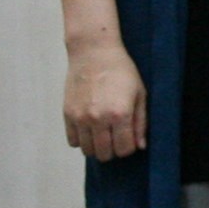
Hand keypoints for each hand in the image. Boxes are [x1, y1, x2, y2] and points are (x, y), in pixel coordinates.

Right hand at [62, 37, 147, 163]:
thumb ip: (141, 122)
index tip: (129, 140)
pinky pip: (73, 141)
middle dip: (113, 150)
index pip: (124, 149)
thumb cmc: (122, 71)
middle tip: (117, 138)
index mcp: (120, 114)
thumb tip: (140, 146)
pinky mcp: (67, 114)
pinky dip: (82, 140)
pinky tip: (90, 130)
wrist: (94, 53)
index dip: (129, 148)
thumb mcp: (140, 94)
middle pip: (104, 154)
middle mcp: (98, 118)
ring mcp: (80, 118)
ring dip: (97, 147)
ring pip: (87, 150)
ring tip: (104, 134)